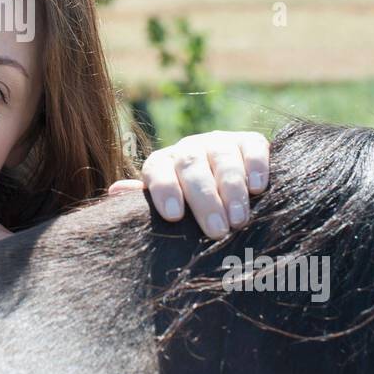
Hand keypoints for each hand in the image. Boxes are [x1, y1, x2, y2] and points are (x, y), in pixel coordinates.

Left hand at [107, 130, 269, 238]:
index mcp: (163, 164)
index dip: (165, 189)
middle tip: (217, 230)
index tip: (173, 215)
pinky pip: (253, 147)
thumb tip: (114, 191)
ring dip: (232, 189)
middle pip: (193, 167)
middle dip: (205, 199)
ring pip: (223, 159)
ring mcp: (219, 143)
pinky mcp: (249, 142)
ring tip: (239, 220)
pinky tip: (258, 187)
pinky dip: (256, 166)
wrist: (225, 184)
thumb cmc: (187, 205)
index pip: (158, 170)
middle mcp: (189, 149)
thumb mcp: (166, 205)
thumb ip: (145, 201)